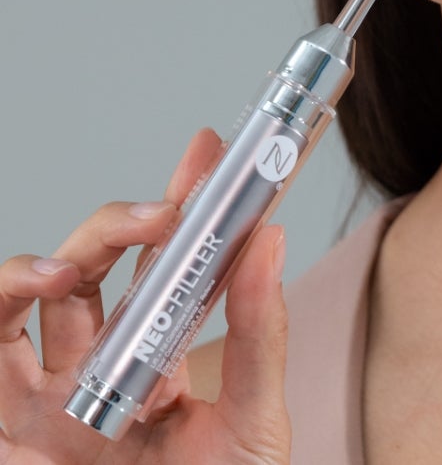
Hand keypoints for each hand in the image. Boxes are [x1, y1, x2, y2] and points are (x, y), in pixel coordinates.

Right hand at [0, 129, 291, 463]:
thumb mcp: (252, 422)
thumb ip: (257, 333)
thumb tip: (271, 237)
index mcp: (157, 357)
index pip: (165, 262)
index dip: (180, 201)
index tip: (204, 150)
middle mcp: (94, 371)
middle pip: (86, 270)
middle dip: (113, 226)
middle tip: (157, 214)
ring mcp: (43, 405)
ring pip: (12, 307)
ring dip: (28, 269)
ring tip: (62, 270)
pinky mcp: (7, 437)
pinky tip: (29, 297)